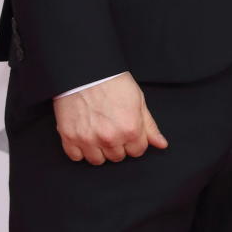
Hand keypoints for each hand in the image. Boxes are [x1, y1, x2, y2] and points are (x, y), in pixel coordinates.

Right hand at [53, 73, 168, 164]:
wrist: (87, 70)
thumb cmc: (113, 82)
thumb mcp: (139, 101)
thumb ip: (150, 126)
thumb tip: (161, 144)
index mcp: (130, 129)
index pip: (138, 151)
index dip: (135, 141)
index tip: (128, 131)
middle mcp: (110, 138)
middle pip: (118, 157)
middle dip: (118, 145)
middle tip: (113, 128)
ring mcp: (88, 139)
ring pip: (97, 161)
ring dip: (99, 150)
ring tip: (98, 132)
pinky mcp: (69, 137)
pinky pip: (76, 157)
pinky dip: (80, 150)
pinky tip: (85, 135)